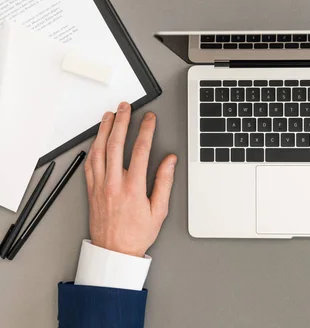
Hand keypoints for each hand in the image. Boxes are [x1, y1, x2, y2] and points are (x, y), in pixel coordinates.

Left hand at [84, 102, 177, 257]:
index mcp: (133, 188)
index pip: (140, 150)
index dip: (146, 130)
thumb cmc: (137, 234)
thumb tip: (169, 161)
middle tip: (126, 108)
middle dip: (122, 122)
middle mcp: (114, 184)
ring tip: (110, 116)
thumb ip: (164, 182)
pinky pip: (89, 163)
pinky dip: (93, 147)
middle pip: (116, 145)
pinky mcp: (91, 190)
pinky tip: (97, 139)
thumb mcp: (159, 210)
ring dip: (104, 130)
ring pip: (99, 151)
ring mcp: (100, 186)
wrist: (114, 252)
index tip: (149, 119)